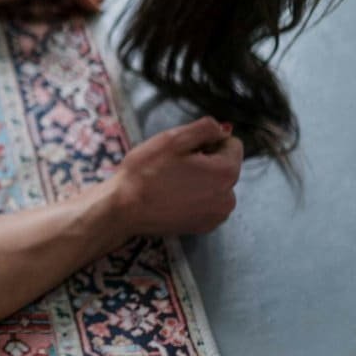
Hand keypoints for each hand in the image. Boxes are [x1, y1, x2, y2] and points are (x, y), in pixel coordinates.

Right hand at [106, 116, 243, 235]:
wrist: (124, 209)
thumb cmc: (145, 171)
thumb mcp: (173, 138)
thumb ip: (205, 128)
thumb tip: (224, 129)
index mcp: (226, 173)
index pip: (232, 144)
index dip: (207, 141)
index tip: (184, 150)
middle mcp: (229, 197)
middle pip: (225, 166)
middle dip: (205, 161)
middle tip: (174, 166)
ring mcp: (216, 216)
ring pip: (216, 185)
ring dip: (201, 180)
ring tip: (171, 182)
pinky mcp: (204, 227)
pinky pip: (208, 203)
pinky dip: (195, 198)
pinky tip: (172, 197)